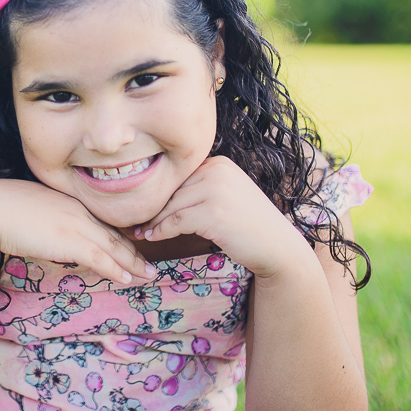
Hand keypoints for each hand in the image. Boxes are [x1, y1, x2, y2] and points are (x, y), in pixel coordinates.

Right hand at [0, 178, 155, 284]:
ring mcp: (74, 224)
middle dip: (133, 251)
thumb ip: (45, 220)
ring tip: (147, 275)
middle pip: (113, 234)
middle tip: (149, 265)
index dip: (119, 237)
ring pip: (112, 246)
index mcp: (67, 201)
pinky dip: (115, 268)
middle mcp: (76, 210)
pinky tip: (126, 278)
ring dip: (132, 263)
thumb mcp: (29, 211)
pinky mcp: (67, 240)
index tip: (131, 248)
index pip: (100, 222)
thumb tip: (49, 234)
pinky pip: (99, 257)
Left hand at [131, 156, 310, 276]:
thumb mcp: (224, 196)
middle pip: (171, 189)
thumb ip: (198, 189)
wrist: (278, 247)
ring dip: (152, 221)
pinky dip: (160, 231)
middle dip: (152, 207)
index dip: (159, 194)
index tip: (140, 206)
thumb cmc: (247, 225)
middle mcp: (216, 171)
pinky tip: (152, 237)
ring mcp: (215, 190)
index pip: (178, 177)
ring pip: (170, 205)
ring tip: (140, 232)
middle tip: (133, 221)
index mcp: (217, 163)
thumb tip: (158, 197)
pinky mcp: (212, 212)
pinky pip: (175, 221)